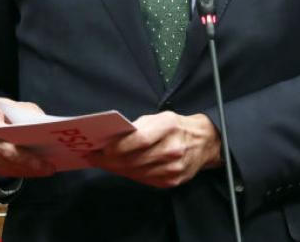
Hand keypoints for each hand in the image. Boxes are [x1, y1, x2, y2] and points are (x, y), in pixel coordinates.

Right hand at [0, 97, 56, 178]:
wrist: (2, 115)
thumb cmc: (15, 111)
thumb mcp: (24, 108)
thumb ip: (30, 118)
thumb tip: (44, 134)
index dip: (11, 139)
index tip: (33, 147)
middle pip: (0, 149)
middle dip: (25, 160)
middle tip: (47, 166)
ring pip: (2, 163)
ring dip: (26, 169)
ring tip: (46, 169)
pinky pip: (2, 169)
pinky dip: (21, 171)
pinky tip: (36, 171)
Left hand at [86, 112, 221, 187]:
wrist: (205, 142)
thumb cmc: (176, 127)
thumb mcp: (160, 117)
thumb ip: (138, 127)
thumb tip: (112, 138)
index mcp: (169, 127)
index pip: (139, 140)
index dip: (118, 146)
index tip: (100, 148)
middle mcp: (173, 149)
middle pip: (134, 159)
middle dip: (110, 160)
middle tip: (93, 157)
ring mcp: (173, 168)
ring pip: (137, 172)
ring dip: (116, 168)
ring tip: (102, 163)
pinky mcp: (172, 181)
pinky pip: (145, 180)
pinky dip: (130, 174)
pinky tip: (119, 168)